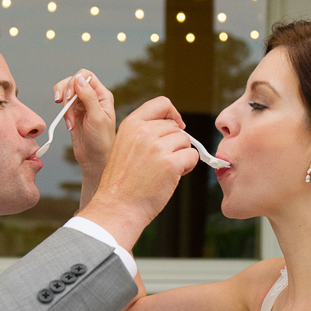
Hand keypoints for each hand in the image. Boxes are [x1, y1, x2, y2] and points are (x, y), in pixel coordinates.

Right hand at [52, 71, 115, 197]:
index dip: (75, 81)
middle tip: (63, 107)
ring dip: (63, 105)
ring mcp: (82, 104)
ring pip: (66, 92)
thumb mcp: (97, 117)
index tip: (70, 96)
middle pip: (73, 81)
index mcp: (102, 95)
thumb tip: (79, 78)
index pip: (86, 76)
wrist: (95, 159)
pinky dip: (62, 114)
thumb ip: (89, 97)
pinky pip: (63, 105)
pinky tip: (69, 126)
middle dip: (66, 93)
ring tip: (69, 121)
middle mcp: (93, 97)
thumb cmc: (101, 140)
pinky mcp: (74, 113)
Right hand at [78, 97, 198, 249]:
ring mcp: (157, 147)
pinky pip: (192, 156)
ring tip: (165, 171)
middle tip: (163, 162)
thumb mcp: (124, 145)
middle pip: (176, 127)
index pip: (162, 103)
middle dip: (175, 144)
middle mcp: (144, 131)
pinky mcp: (170, 163)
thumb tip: (174, 126)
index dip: (173, 114)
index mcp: (131, 124)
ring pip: (186, 141)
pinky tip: (172, 177)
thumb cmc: (123, 182)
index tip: (176, 126)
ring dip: (181, 156)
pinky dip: (187, 167)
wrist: (118, 207)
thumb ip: (144, 132)